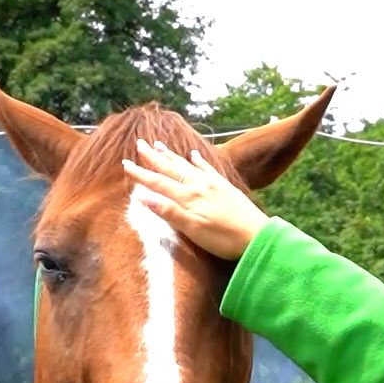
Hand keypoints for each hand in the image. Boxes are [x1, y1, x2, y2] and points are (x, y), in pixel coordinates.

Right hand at [121, 138, 269, 260]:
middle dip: (154, 157)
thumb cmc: (223, 239)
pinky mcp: (225, 187)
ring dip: (171, 156)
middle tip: (140, 143)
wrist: (257, 236)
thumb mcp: (193, 229)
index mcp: (189, 197)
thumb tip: (143, 197)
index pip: (159, 183)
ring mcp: (213, 184)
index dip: (141, 174)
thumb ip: (169, 212)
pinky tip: (193, 154)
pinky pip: (207, 168)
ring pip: (186, 165)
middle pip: (171, 169)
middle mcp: (199, 185)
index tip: (125, 163)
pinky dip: (198, 160)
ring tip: (159, 144)